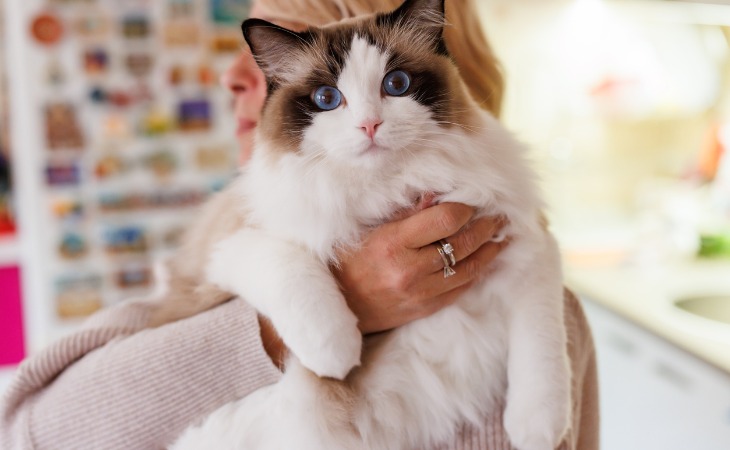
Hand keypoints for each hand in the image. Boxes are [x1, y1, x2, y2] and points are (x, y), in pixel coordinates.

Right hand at [333, 202, 507, 333]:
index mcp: (393, 243)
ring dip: (489, 251)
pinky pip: (460, 289)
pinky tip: (486, 260)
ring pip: (469, 269)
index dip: (465, 208)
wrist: (336, 305)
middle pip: (463, 244)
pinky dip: (477, 272)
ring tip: (502, 236)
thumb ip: (405, 213)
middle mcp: (409, 271)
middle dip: (485, 226)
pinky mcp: (424, 309)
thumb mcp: (368, 230)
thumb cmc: (347, 261)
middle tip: (498, 215)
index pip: (445, 220)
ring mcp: (419, 294)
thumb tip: (438, 195)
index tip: (474, 200)